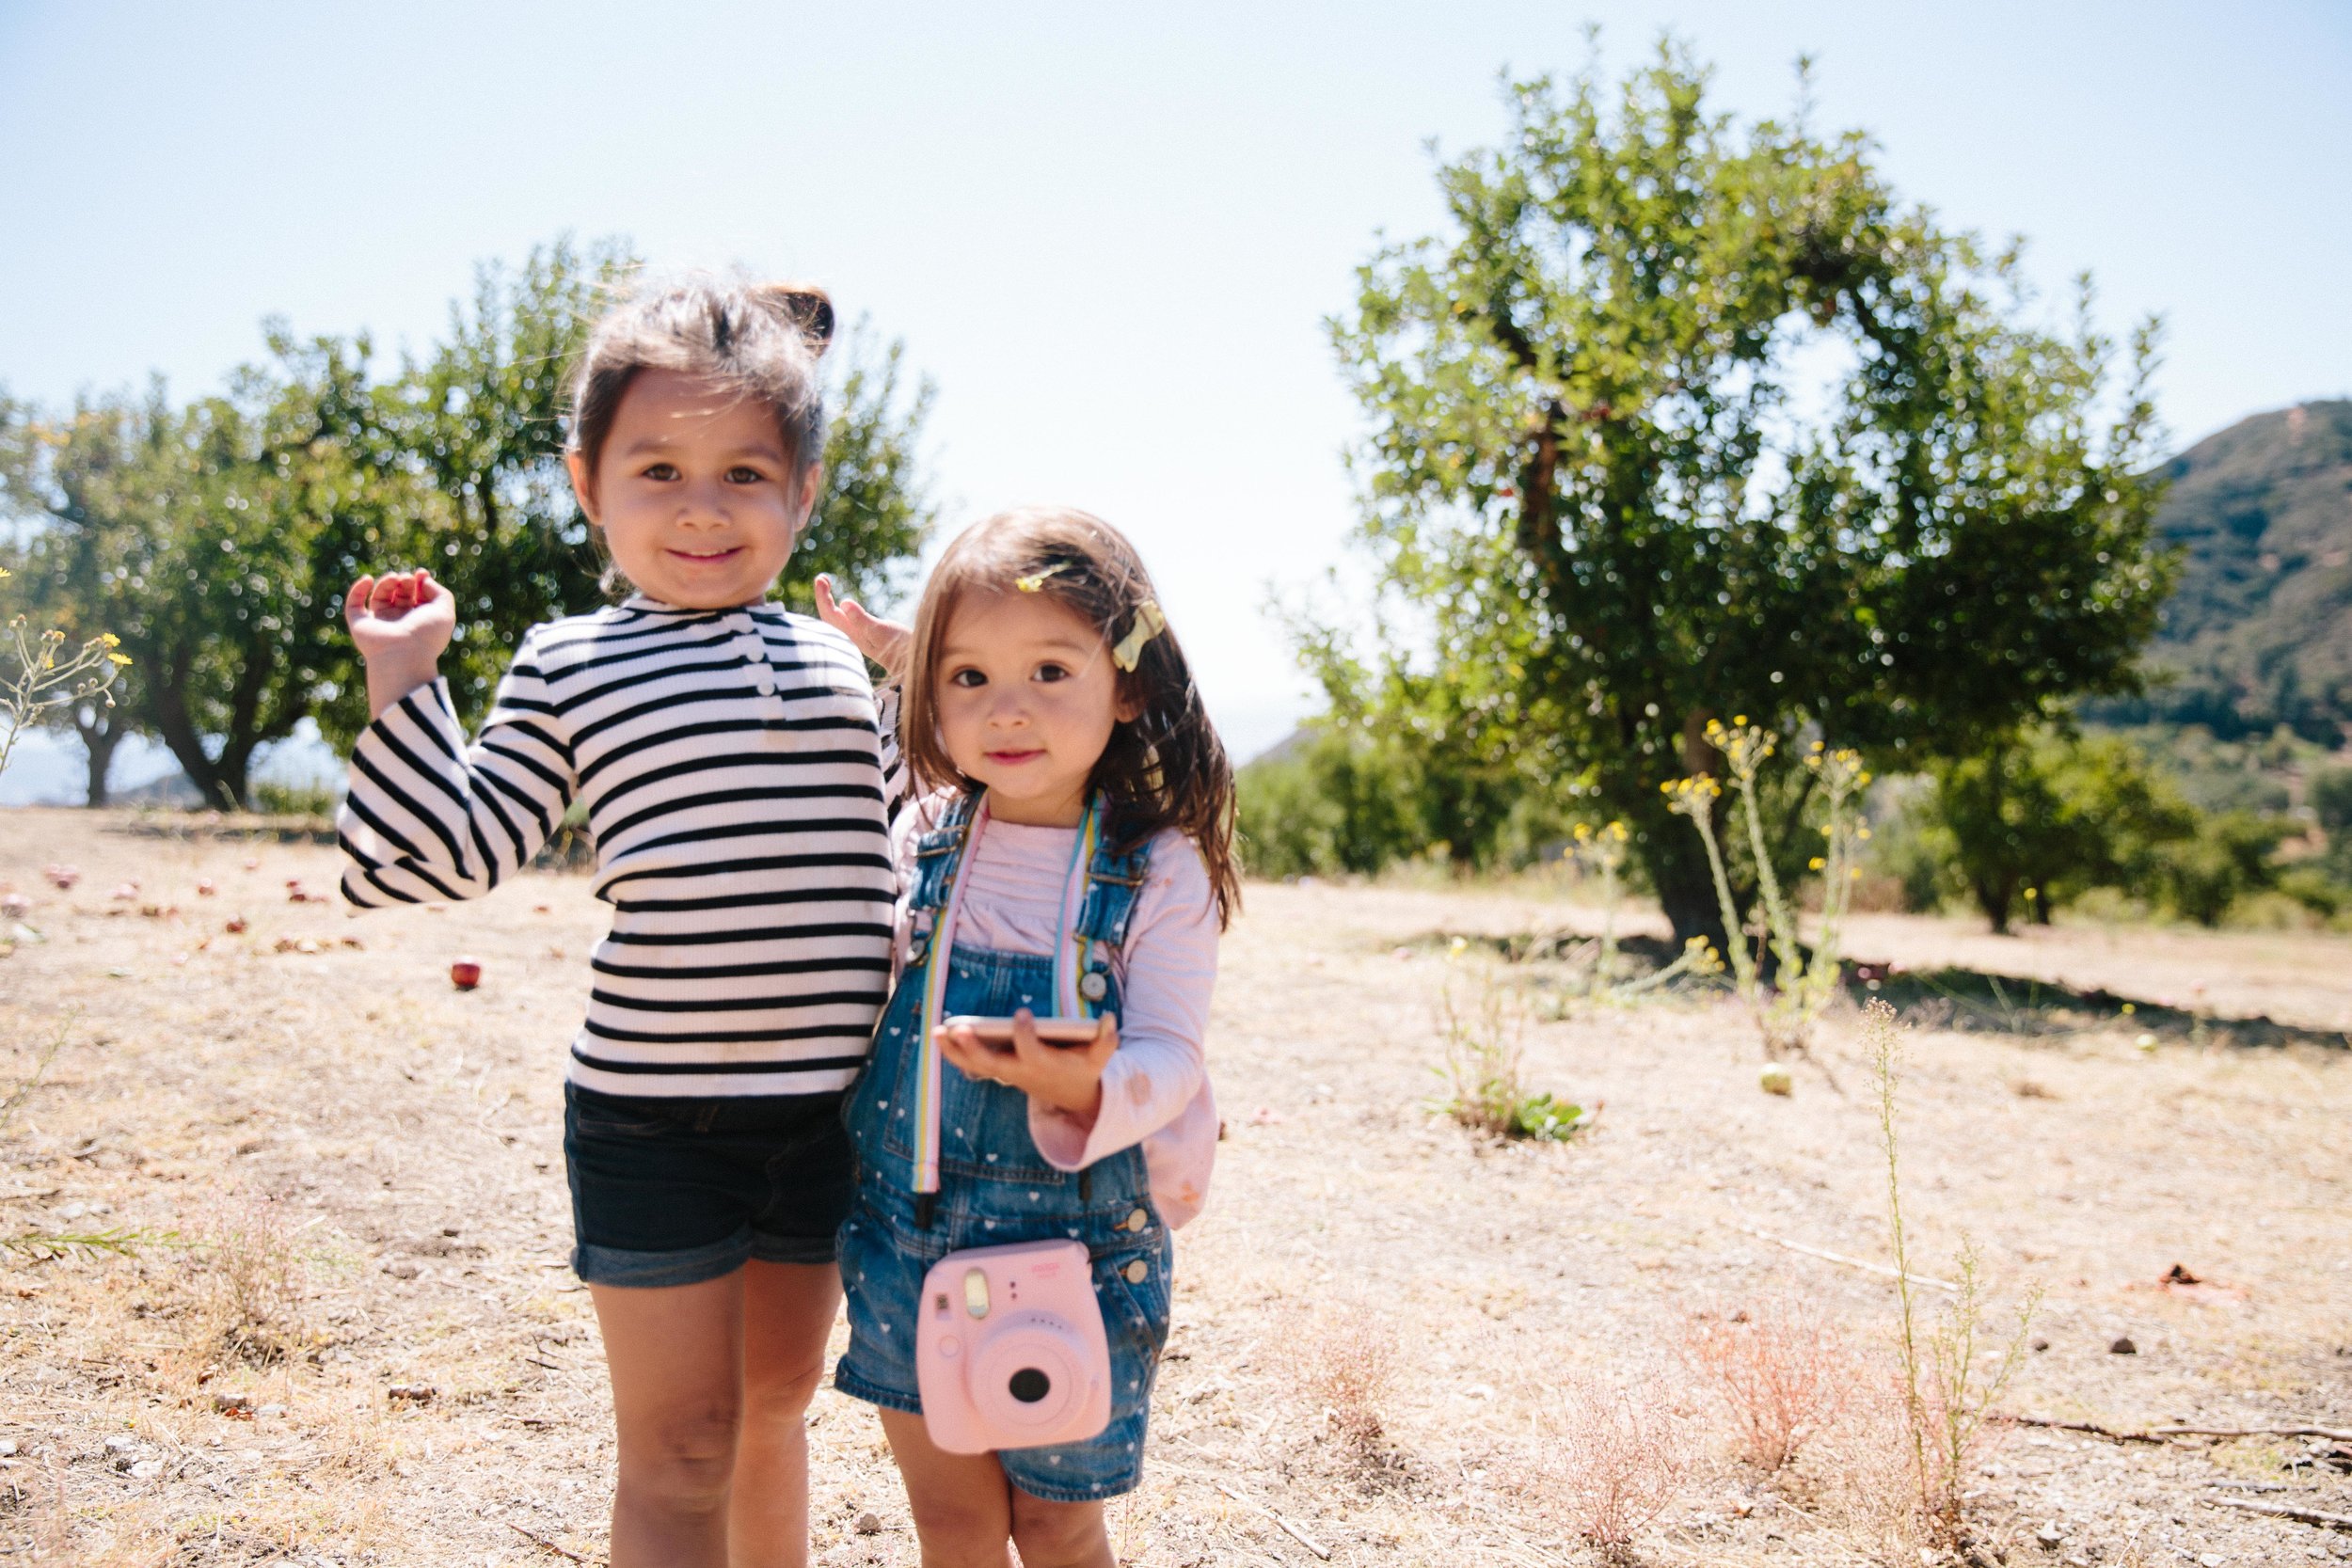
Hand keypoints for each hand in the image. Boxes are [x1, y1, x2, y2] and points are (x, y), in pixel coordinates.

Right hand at [345, 569, 456, 717]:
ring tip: (394, 578)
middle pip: (400, 593)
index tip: (422, 573)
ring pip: (380, 595)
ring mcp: (379, 623)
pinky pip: (354, 604)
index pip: (418, 595)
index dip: (420, 580)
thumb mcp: (444, 611)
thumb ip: (440, 593)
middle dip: (405, 581)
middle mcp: (400, 621)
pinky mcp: (360, 624)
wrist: (404, 655)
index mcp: (420, 620)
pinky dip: (358, 589)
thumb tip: (424, 580)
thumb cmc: (426, 635)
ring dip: (386, 582)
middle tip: (407, 579)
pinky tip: (367, 579)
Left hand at [814, 573, 909, 677]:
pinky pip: (844, 622)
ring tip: (826, 585)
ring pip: (835, 619)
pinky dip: (838, 609)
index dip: (822, 597)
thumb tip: (843, 602)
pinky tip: (843, 606)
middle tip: (822, 577)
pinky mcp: (866, 638)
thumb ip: (862, 620)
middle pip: (828, 616)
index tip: (821, 579)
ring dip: (829, 602)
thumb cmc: (900, 649)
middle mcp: (851, 638)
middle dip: (823, 596)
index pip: (829, 615)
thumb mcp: (881, 631)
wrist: (912, 666)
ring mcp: (858, 638)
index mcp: (852, 635)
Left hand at [937, 1009, 1116, 1123]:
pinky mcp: (999, 1071)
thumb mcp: (1101, 1055)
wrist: (1073, 1095)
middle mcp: (1022, 1072)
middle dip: (975, 1048)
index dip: (1026, 1034)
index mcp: (1046, 1064)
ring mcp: (1007, 1074)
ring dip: (955, 1051)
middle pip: (993, 1065)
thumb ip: (1106, 1038)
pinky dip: (954, 1053)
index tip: (1021, 1013)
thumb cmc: (1086, 1067)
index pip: (1032, 1052)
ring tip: (937, 1031)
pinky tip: (940, 1035)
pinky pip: (971, 1065)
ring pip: (976, 1067)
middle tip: (959, 1029)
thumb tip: (1109, 1018)